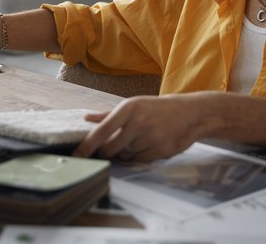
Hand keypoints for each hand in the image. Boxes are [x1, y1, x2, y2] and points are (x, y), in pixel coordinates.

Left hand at [72, 94, 210, 162]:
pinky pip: (140, 160)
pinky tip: (149, 144)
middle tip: (115, 144)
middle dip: (108, 151)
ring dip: (127, 152)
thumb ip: (108, 114)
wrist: (189, 113)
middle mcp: (138, 122)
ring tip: (140, 138)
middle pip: (110, 148)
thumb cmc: (156, 108)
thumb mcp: (133, 105)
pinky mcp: (161, 150)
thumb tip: (86, 118)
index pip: (102, 131)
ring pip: (126, 156)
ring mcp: (150, 137)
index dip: (87, 145)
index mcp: (128, 109)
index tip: (76, 155)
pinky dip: (140, 156)